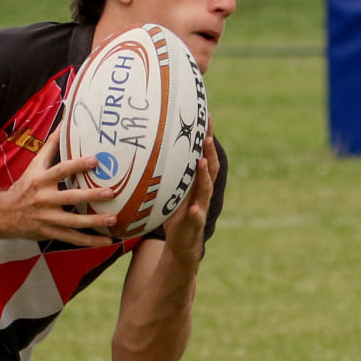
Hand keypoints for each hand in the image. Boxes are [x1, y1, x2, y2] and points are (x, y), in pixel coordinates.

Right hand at [0, 126, 120, 246]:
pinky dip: (90, 242)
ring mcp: (48, 218)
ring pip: (74, 222)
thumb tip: (64, 124)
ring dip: (95, 221)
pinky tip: (107, 241)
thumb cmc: (24, 187)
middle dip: (91, 196)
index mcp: (41, 181)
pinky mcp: (50, 233)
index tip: (95, 160)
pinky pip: (73, 239)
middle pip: (70, 198)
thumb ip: (50, 146)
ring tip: (113, 218)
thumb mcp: (34, 165)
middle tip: (110, 192)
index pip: (61, 171)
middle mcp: (44, 200)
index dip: (77, 165)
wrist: (3, 215)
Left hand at [159, 132, 218, 261]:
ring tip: (202, 162)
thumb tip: (150, 148)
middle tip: (206, 136)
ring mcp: (201, 206)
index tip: (206, 117)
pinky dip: (196, 211)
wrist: (183, 243)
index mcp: (197, 181)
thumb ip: (168, 171)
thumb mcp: (171, 189)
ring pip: (206, 189)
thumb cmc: (176, 214)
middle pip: (210, 168)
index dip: (207, 138)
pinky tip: (195, 207)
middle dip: (209, 151)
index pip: (205, 155)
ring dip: (204, 175)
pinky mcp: (195, 223)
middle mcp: (202, 191)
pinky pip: (197, 216)